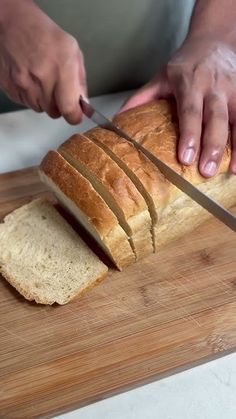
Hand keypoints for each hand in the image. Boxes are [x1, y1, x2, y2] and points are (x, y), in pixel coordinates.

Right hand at [0, 0, 86, 123]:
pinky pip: (25, 103)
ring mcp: (23, 85)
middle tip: (58, 89)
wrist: (15, 25)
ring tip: (42, 80)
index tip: (76, 114)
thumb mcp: (73, 52)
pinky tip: (31, 79)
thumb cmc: (45, 35)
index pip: (70, 110)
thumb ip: (80, 81)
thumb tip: (83, 104)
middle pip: (54, 112)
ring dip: (44, 100)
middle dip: (59, 105)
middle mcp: (41, 79)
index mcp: (61, 69)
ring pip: (39, 109)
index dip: (74, 116)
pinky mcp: (10, 87)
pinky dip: (30, 95)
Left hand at [120, 36, 235, 176]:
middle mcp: (213, 87)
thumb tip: (118, 119)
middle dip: (212, 145)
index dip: (188, 134)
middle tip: (206, 170)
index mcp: (189, 83)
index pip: (189, 111)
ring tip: (232, 170)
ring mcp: (232, 90)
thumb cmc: (185, 64)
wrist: (214, 41)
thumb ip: (142, 97)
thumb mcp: (161, 76)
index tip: (184, 157)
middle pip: (216, 118)